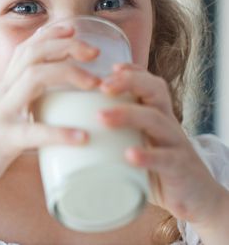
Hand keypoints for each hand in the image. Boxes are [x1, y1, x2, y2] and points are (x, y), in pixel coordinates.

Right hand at [0, 24, 100, 194]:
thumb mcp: (2, 116)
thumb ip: (24, 108)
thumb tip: (56, 113)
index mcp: (5, 88)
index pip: (26, 49)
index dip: (50, 34)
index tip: (74, 27)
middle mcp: (3, 94)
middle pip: (33, 54)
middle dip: (65, 46)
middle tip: (95, 52)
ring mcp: (2, 114)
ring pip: (33, 79)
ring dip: (67, 74)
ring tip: (95, 84)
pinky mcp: (2, 141)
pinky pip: (32, 132)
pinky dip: (59, 133)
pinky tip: (82, 138)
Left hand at [98, 63, 225, 224]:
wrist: (198, 199)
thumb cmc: (157, 168)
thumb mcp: (137, 144)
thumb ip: (113, 135)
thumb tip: (69, 132)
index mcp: (156, 114)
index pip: (148, 83)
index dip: (132, 71)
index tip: (110, 68)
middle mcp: (167, 123)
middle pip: (154, 90)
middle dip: (129, 82)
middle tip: (102, 86)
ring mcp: (175, 144)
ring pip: (155, 119)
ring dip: (127, 114)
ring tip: (102, 117)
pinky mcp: (179, 168)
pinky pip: (165, 158)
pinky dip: (147, 155)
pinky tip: (129, 155)